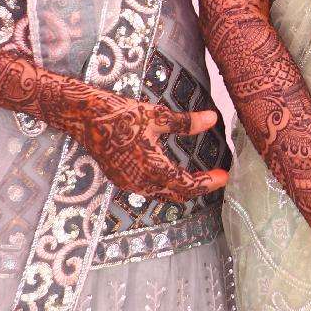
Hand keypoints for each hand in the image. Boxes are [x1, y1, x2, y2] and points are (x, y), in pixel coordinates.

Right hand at [60, 90, 227, 203]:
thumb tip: (212, 119)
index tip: (225, 175)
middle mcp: (141, 182)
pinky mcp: (120, 179)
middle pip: (176, 195)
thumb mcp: (157, 116)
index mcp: (153, 169)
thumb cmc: (122, 115)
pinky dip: (164, 185)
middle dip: (198, 188)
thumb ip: (186, 123)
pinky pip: (148, 190)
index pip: (188, 186)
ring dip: (181, 188)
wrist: (86, 117)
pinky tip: (170, 173)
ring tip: (198, 176)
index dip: (209, 183)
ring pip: (162, 194)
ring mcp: (128, 183)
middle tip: (216, 177)